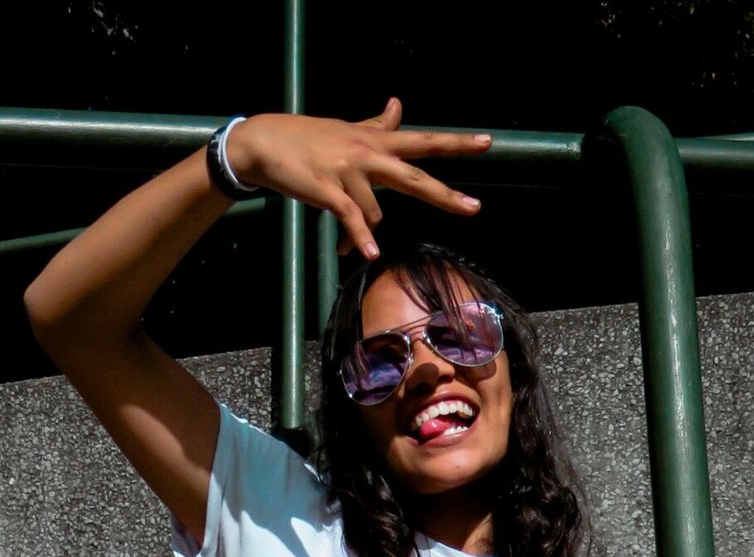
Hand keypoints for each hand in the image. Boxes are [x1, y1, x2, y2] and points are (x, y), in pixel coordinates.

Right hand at [226, 100, 490, 261]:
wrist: (266, 143)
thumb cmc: (308, 140)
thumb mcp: (348, 130)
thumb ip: (377, 124)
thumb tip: (398, 104)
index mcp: (376, 142)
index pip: (423, 140)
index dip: (456, 144)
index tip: (487, 143)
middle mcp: (368, 154)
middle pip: (414, 176)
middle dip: (445, 195)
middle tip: (474, 208)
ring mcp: (348, 171)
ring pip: (375, 211)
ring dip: (364, 235)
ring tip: (350, 246)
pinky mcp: (327, 189)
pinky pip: (350, 218)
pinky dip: (359, 238)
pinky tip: (365, 254)